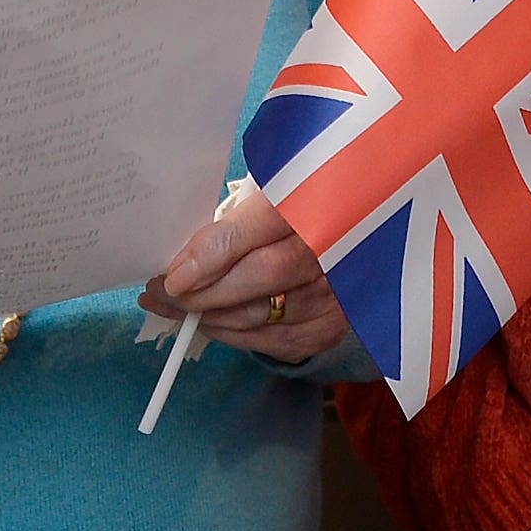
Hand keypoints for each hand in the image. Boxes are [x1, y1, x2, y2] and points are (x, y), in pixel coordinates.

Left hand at [141, 188, 360, 366]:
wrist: (365, 242)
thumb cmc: (305, 209)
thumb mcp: (278, 188)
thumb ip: (241, 209)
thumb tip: (187, 243)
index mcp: (321, 199)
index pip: (265, 224)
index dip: (216, 250)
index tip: (177, 270)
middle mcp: (335, 252)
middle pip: (262, 275)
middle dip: (203, 290)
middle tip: (165, 290)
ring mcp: (335, 296)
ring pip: (258, 315)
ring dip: (206, 314)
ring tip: (172, 304)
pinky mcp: (327, 329)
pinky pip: (265, 341)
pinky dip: (228, 332)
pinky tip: (207, 319)